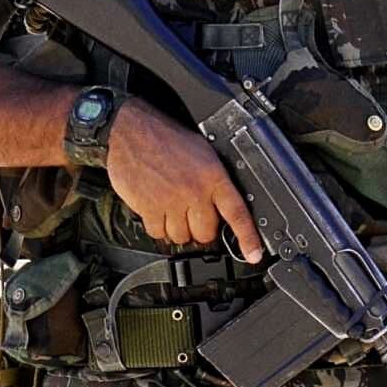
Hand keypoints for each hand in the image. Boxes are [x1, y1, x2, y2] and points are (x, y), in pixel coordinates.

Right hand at [106, 98, 263, 262]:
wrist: (133, 131)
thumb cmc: (167, 138)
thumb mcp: (203, 152)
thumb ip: (214, 180)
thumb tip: (223, 202)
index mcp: (213, 177)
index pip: (236, 213)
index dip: (247, 237)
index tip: (253, 254)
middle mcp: (194, 192)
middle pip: (206, 234)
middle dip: (200, 228)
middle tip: (193, 214)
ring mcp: (171, 202)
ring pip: (182, 237)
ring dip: (178, 228)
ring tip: (172, 208)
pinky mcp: (149, 209)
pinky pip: (158, 234)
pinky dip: (157, 227)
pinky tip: (157, 209)